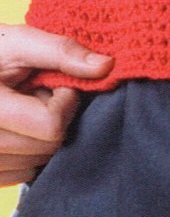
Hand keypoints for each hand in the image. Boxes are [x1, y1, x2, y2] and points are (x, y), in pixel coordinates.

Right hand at [0, 24, 112, 185]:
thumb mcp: (19, 42)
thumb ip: (61, 51)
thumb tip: (106, 66)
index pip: (51, 125)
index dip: (64, 100)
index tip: (54, 83)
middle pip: (48, 146)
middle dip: (54, 117)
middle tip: (36, 94)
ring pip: (39, 163)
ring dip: (41, 135)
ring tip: (22, 108)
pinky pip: (25, 174)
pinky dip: (29, 151)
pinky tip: (15, 127)